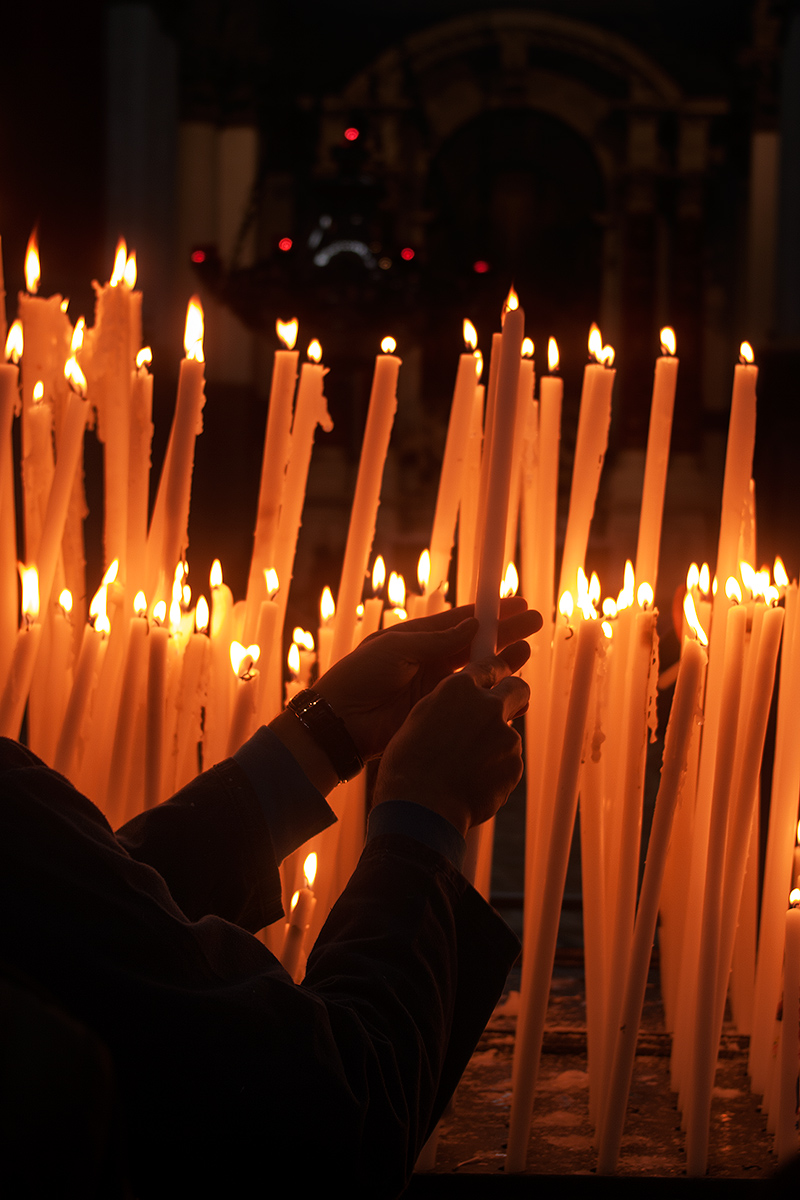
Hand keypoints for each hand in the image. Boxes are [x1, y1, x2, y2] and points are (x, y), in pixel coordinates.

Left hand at [315, 598, 540, 760]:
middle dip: (506, 633)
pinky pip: (470, 700)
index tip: (517, 604)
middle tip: (536, 623)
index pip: (461, 621)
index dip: (490, 612)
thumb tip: (473, 625)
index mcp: (417, 638)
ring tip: (528, 653)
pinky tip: (510, 688)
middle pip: (476, 644)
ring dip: (503, 662)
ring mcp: (435, 687)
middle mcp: (430, 660)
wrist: (339, 722)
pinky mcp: (438, 712)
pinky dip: (490, 693)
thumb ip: (437, 640)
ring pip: (478, 672)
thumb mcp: (396, 648)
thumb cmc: (359, 676)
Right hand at [372, 655, 529, 837]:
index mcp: (460, 688)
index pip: (490, 665)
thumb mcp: (420, 718)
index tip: (501, 672)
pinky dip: (496, 769)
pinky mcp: (515, 763)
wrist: (421, 808)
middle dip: (514, 695)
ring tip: (467, 766)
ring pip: (509, 732)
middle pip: (518, 688)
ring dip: (496, 743)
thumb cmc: (409, 763)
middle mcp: (488, 705)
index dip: (497, 669)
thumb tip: (463, 701)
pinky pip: (509, 761)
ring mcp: (506, 735)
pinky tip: (473, 782)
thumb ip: (449, 703)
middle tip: (503, 708)